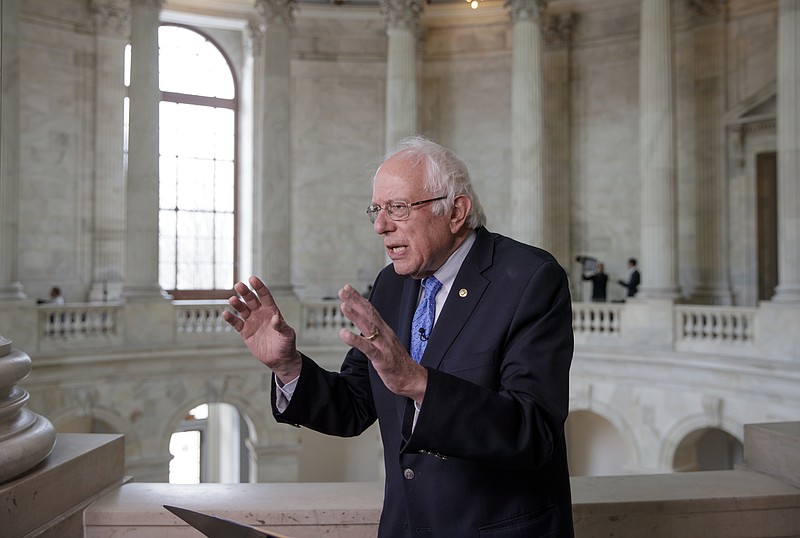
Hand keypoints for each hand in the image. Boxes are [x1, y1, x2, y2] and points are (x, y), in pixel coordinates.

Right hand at [223, 276, 301, 383]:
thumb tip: (276, 318)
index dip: (259, 287)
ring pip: (242, 309)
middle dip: (245, 292)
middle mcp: (261, 314)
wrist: (280, 359)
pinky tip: (226, 313)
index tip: (252, 279)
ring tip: (232, 299)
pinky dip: (231, 318)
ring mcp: (252, 322)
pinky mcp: (245, 332)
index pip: (265, 296)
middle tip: (238, 285)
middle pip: (251, 300)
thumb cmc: (286, 345)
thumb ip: (281, 326)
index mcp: (272, 311)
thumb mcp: (287, 335)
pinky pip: (236, 323)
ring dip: (237, 304)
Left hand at [337, 284, 427, 402]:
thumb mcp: (385, 343)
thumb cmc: (398, 363)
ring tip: (343, 305)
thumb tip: (363, 324)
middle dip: (356, 301)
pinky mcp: (382, 359)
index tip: (348, 289)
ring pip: (369, 327)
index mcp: (384, 330)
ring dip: (355, 315)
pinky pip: (368, 348)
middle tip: (343, 290)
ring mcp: (384, 346)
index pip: (371, 310)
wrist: (413, 379)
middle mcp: (384, 334)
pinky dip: (356, 340)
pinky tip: (345, 334)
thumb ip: (375, 333)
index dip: (359, 299)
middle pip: (369, 314)